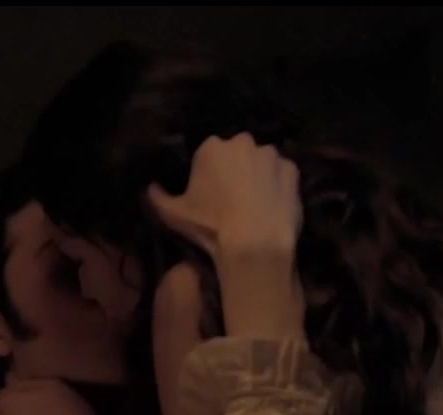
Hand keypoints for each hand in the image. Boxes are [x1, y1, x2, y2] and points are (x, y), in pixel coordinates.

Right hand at [146, 133, 300, 264]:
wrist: (255, 243)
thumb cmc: (210, 226)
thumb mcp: (172, 214)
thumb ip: (157, 197)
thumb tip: (150, 187)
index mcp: (211, 147)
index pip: (207, 155)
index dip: (208, 175)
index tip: (209, 196)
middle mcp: (242, 142)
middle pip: (236, 154)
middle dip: (234, 170)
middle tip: (232, 199)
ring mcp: (270, 154)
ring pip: (260, 162)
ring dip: (257, 175)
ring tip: (255, 204)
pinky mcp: (292, 170)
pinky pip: (281, 174)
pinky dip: (277, 185)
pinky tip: (271, 206)